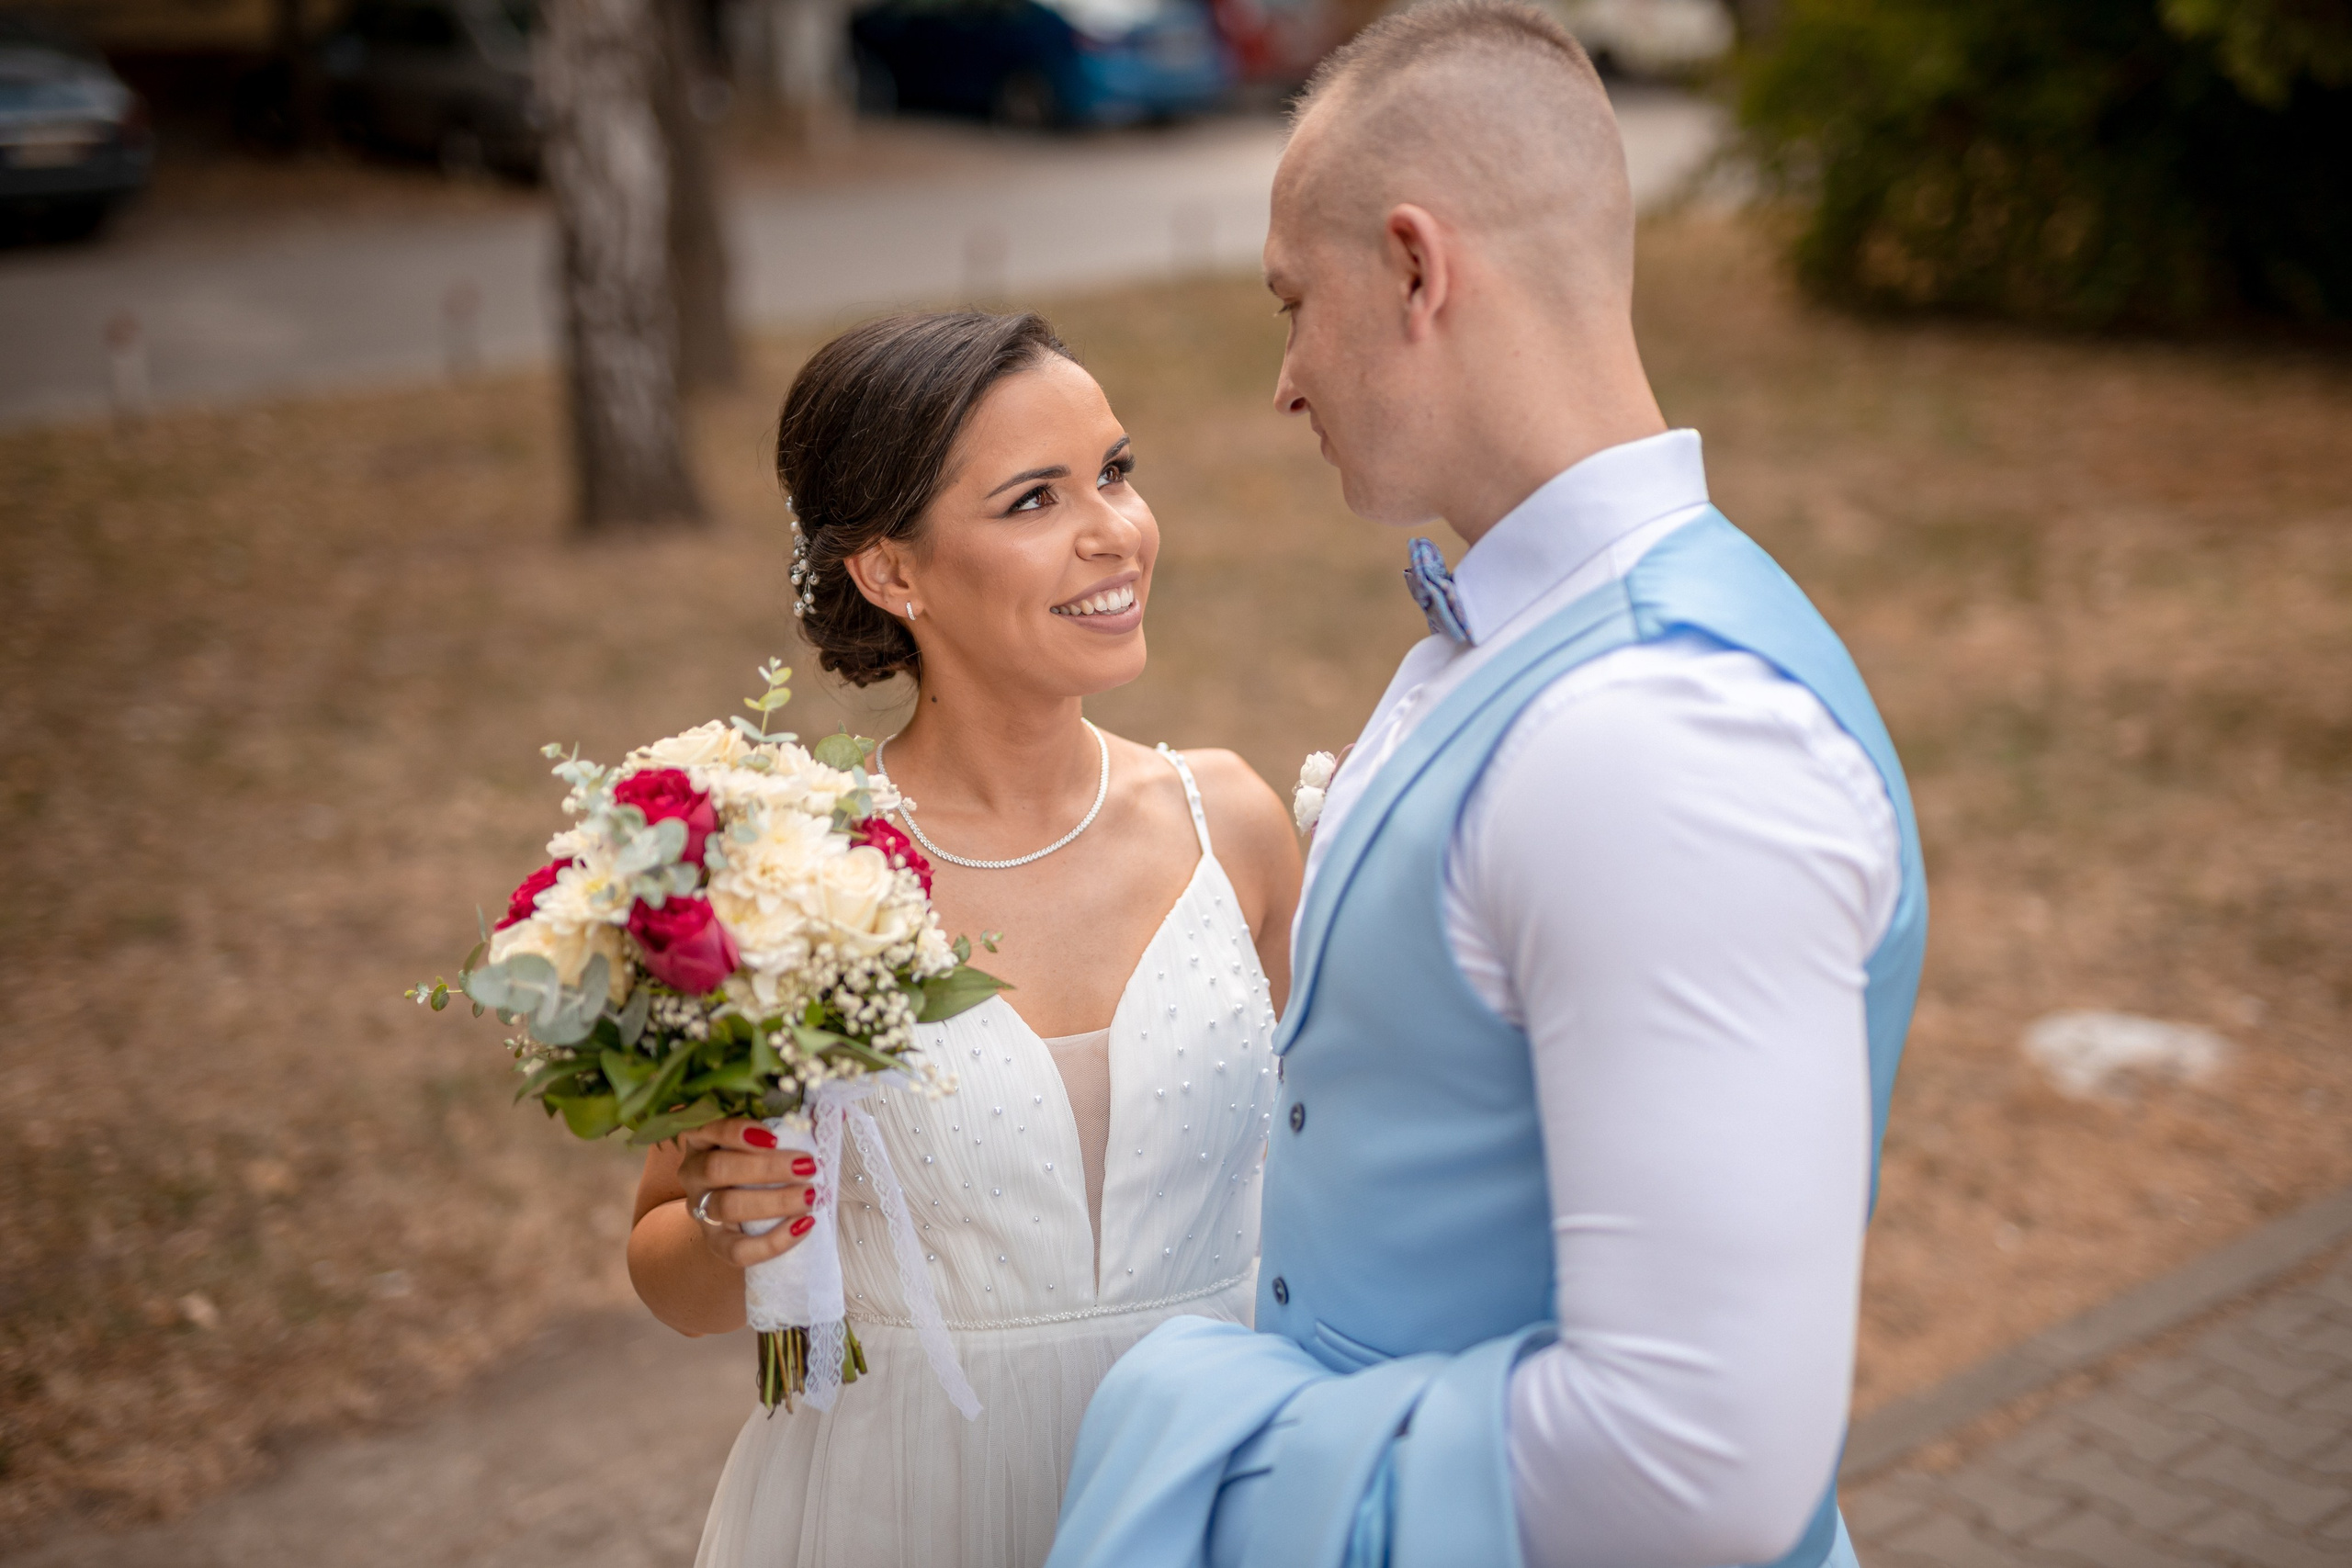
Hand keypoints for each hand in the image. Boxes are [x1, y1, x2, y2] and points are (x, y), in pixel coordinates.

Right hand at [675, 1118, 819, 1268]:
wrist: (739, 1209)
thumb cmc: (756, 1162)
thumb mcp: (765, 1139)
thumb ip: (789, 1124)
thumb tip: (834, 1112)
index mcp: (702, 1140)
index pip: (710, 1131)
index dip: (737, 1133)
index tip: (774, 1137)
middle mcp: (694, 1173)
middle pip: (717, 1169)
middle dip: (766, 1168)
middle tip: (808, 1167)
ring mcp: (700, 1210)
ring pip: (727, 1207)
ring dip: (774, 1201)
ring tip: (810, 1196)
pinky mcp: (715, 1242)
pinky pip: (738, 1249)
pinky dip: (773, 1241)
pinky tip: (803, 1225)